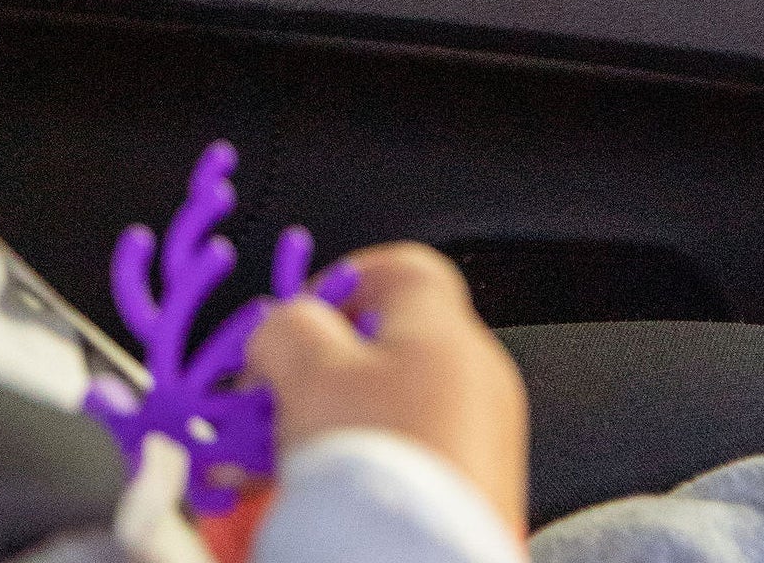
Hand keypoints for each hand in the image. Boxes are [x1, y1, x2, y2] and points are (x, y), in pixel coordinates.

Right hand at [245, 243, 528, 540]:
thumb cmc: (375, 463)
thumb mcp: (304, 367)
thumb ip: (286, 326)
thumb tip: (280, 331)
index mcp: (448, 334)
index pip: (404, 269)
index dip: (344, 281)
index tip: (300, 316)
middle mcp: (478, 381)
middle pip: (390, 344)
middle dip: (325, 366)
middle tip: (281, 393)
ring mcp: (483, 443)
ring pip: (393, 406)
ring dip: (336, 420)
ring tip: (285, 455)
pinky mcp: (474, 495)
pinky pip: (408, 457)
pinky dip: (363, 464)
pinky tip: (320, 489)